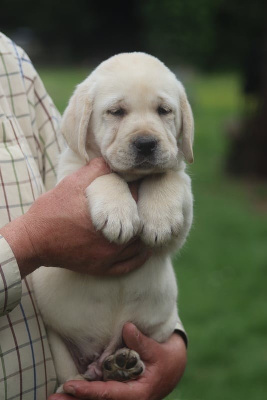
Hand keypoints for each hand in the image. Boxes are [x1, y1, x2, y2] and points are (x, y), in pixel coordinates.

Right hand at [0, 158, 149, 277]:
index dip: (137, 194)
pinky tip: (142, 251)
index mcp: (106, 222)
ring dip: (142, 237)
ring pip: (136, 249)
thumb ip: (93, 171)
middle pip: (138, 229)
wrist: (31, 241)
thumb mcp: (70, 185)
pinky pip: (126, 267)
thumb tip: (108, 159)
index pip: (133, 206)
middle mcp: (110, 244)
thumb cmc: (50, 212)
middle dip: (141, 216)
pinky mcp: (99, 269)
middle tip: (141, 206)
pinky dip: (137, 259)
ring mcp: (105, 259)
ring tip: (144, 225)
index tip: (137, 187)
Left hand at [48, 323, 186, 399]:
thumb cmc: (166, 359)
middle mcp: (126, 397)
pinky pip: (99, 391)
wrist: (172, 368)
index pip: (110, 394)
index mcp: (138, 393)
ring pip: (96, 399)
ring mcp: (120, 392)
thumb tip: (126, 328)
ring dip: (75, 399)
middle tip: (52, 398)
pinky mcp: (116, 386)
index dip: (90, 391)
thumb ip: (142, 343)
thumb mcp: (159, 351)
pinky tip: (68, 391)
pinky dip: (85, 390)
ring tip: (54, 396)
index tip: (71, 385)